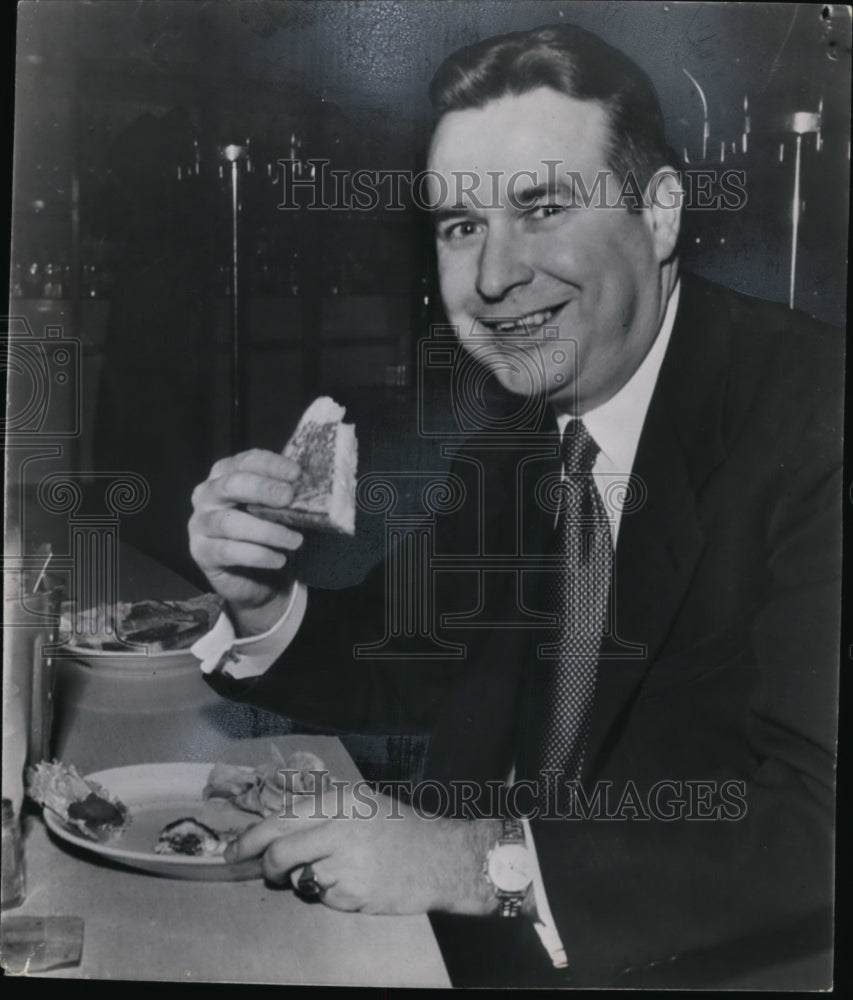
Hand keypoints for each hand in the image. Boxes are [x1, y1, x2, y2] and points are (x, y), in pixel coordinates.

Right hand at [189, 449, 303, 633]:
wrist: (252, 577)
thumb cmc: (264, 531)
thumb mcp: (275, 509)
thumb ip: (284, 495)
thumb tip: (311, 486)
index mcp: (225, 474)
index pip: (246, 461)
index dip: (271, 465)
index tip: (296, 474)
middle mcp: (207, 494)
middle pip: (231, 485)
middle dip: (262, 490)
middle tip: (289, 498)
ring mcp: (199, 523)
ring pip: (229, 522)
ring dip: (266, 531)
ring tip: (295, 541)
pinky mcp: (200, 551)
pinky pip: (227, 551)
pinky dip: (257, 555)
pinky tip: (278, 560)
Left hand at [225, 784, 500, 915]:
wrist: (441, 857)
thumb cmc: (400, 828)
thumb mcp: (362, 802)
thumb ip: (323, 810)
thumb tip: (275, 824)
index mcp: (341, 801)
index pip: (281, 819)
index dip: (250, 837)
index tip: (233, 850)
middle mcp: (341, 829)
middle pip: (280, 851)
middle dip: (263, 865)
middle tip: (260, 870)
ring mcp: (347, 863)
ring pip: (299, 877)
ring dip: (304, 878)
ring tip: (333, 869)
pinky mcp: (354, 893)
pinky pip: (323, 897)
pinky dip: (330, 894)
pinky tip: (355, 882)